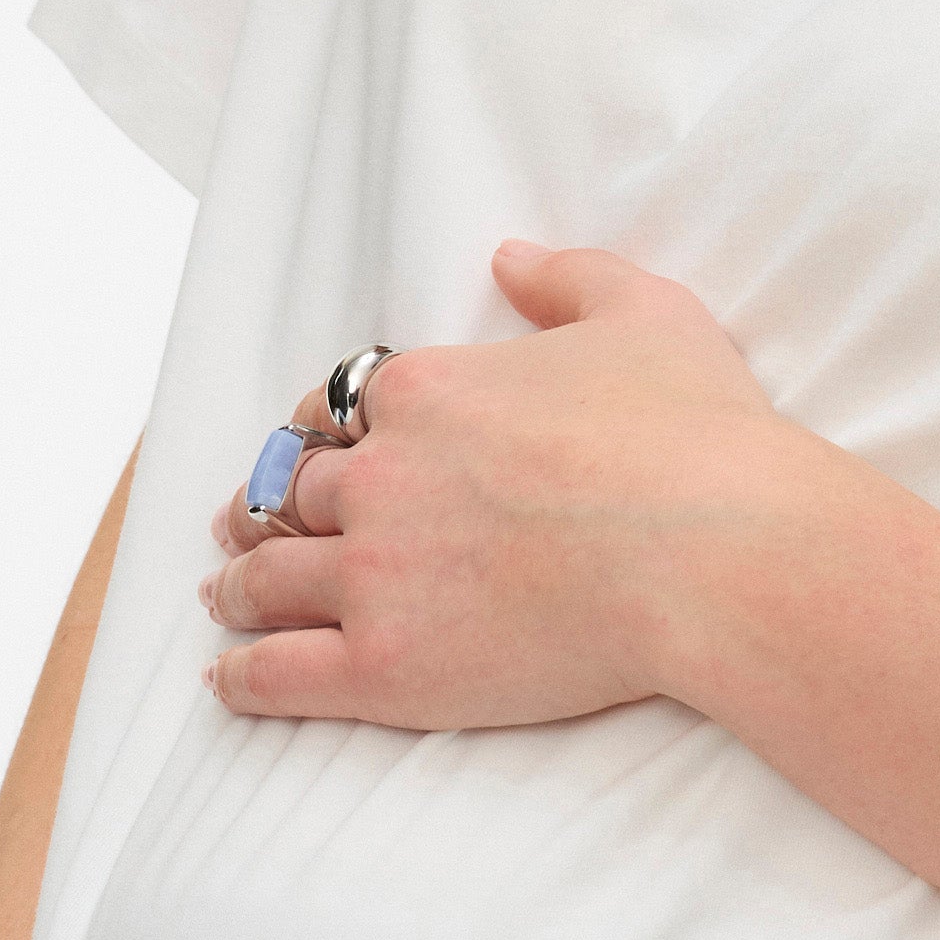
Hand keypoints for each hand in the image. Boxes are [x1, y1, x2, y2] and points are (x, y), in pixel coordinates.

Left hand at [201, 240, 791, 729]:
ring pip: (270, 577)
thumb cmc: (695, 435)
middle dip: (265, 506)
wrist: (717, 552)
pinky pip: (282, 672)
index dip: (321, 432)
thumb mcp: (643, 313)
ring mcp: (375, 575)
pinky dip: (245, 677)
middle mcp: (381, 478)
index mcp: (428, 393)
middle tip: (242, 524)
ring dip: (238, 583)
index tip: (314, 449)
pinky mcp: (386, 666)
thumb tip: (509, 261)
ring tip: (223, 593)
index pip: (337, 410)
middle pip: (292, 492)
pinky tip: (227, 678)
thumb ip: (566, 277)